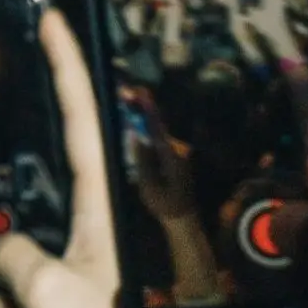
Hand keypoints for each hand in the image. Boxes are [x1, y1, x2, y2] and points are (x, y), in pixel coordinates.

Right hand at [0, 9, 257, 307]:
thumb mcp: (52, 294)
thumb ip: (12, 259)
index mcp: (98, 207)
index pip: (77, 119)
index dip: (61, 66)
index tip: (46, 17)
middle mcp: (85, 225)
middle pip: (26, 176)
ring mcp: (69, 262)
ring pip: (2, 239)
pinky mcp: (57, 300)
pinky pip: (3, 292)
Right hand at [127, 88, 197, 225]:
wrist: (183, 215)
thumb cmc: (165, 205)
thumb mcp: (149, 187)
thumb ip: (143, 161)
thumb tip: (135, 137)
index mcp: (173, 157)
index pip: (157, 129)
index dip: (148, 110)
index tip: (140, 93)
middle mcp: (178, 149)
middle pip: (155, 125)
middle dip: (140, 109)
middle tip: (124, 93)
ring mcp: (177, 150)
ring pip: (155, 132)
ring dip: (140, 120)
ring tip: (125, 103)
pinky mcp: (172, 154)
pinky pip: (156, 140)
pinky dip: (144, 131)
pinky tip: (132, 123)